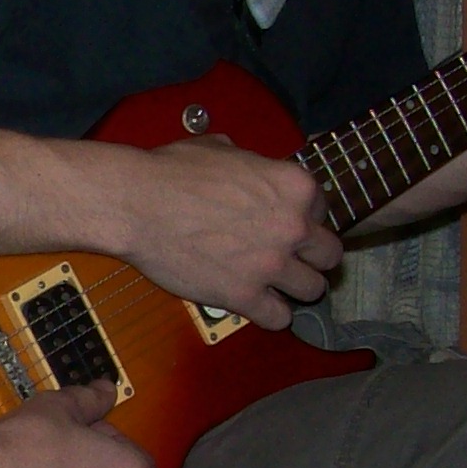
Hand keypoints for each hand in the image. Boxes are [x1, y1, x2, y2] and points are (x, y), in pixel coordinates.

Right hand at [111, 136, 339, 328]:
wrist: (137, 204)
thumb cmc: (171, 172)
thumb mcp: (221, 148)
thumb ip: (251, 164)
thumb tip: (247, 168)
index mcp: (294, 187)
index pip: (323, 212)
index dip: (303, 220)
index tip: (286, 227)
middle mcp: (292, 227)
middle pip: (329, 255)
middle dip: (310, 257)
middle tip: (289, 258)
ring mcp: (270, 265)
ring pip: (313, 290)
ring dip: (295, 288)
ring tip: (275, 285)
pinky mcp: (244, 296)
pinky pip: (279, 318)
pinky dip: (270, 315)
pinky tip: (257, 305)